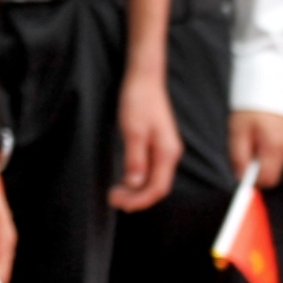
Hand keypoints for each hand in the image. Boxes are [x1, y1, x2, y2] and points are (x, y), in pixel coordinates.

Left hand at [108, 64, 181, 212]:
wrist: (144, 78)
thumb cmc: (138, 101)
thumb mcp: (133, 131)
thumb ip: (135, 159)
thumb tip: (135, 185)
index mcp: (168, 152)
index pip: (158, 188)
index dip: (140, 200)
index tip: (120, 204)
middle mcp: (170, 154)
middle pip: (157, 187)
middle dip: (136, 198)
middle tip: (112, 199)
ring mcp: (165, 149)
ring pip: (154, 179)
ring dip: (136, 190)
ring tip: (115, 193)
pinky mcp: (158, 144)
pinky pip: (151, 169)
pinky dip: (138, 179)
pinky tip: (125, 180)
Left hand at [227, 108, 282, 186]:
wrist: (267, 81)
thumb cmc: (249, 105)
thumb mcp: (237, 131)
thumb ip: (239, 156)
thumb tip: (239, 177)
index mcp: (275, 147)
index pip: (268, 179)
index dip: (253, 180)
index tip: (241, 172)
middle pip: (272, 172)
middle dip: (257, 167)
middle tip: (245, 149)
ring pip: (276, 162)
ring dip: (262, 156)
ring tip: (252, 136)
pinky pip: (280, 151)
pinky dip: (269, 148)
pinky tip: (261, 132)